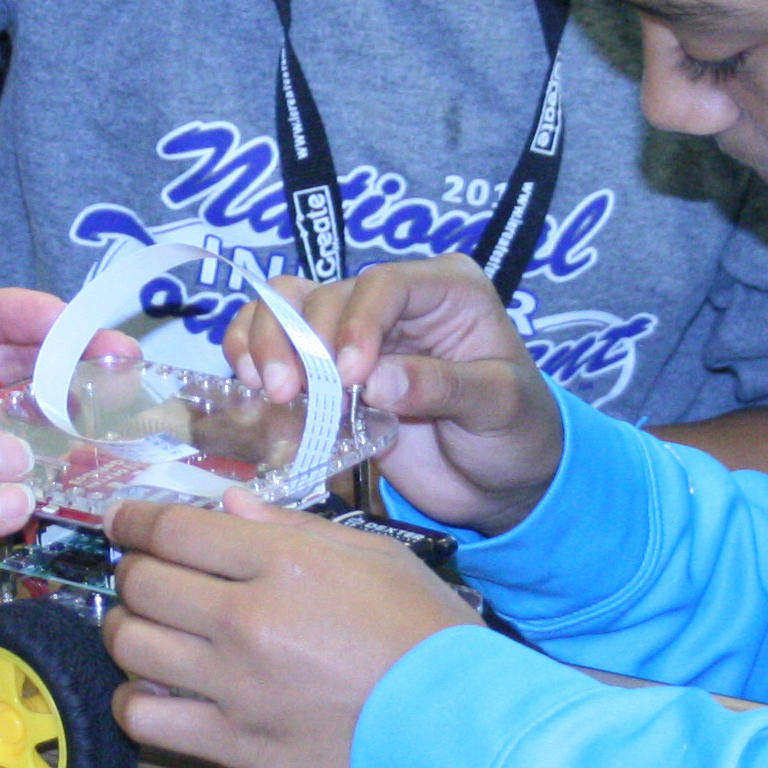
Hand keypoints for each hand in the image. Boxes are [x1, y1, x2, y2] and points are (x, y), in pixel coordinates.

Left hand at [99, 492, 479, 767]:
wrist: (461, 728)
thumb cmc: (427, 634)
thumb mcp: (373, 556)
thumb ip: (293, 526)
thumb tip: (229, 505)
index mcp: (285, 563)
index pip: (174, 529)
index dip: (134, 519)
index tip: (122, 519)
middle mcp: (249, 619)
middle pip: (143, 583)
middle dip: (134, 570)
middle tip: (146, 574)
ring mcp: (236, 686)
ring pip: (131, 645)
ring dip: (127, 629)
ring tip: (145, 628)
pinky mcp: (236, 744)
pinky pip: (146, 717)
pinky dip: (135, 699)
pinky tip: (154, 688)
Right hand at [221, 255, 565, 534]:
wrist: (501, 482)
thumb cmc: (516, 432)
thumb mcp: (498, 406)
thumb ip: (443, 387)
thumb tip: (376, 381)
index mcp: (448, 290)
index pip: (387, 285)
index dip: (357, 322)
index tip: (349, 375)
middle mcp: (396, 300)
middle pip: (327, 294)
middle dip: (302, 341)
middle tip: (290, 393)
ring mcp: (356, 331)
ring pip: (288, 305)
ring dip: (268, 341)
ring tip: (270, 390)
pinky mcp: (325, 368)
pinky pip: (275, 339)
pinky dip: (253, 354)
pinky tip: (251, 385)